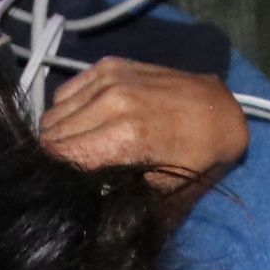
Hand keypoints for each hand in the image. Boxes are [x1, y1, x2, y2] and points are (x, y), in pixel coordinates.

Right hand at [39, 59, 246, 187]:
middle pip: (50, 134)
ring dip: (58, 133)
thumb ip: (118, 196)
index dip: (53, 174)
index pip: (59, 156)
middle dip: (54, 156)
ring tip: (77, 147)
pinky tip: (85, 122)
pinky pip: (64, 92)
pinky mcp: (108, 65)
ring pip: (53, 112)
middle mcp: (110, 103)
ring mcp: (108, 79)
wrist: (219, 110)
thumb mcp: (162, 191)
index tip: (58, 185)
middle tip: (68, 170)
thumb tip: (80, 204)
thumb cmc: (195, 158)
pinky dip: (67, 110)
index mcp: (124, 138)